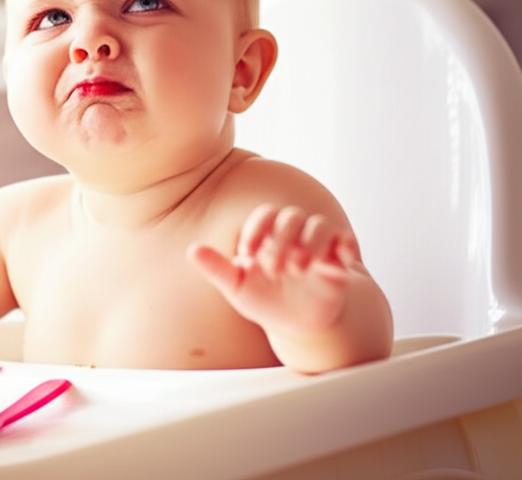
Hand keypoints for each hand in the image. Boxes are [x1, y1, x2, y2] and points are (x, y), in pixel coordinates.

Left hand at [187, 204, 361, 336]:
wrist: (298, 324)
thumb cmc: (265, 301)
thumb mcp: (237, 288)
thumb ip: (216, 268)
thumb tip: (192, 250)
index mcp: (268, 237)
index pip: (265, 215)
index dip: (258, 229)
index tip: (249, 253)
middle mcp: (293, 236)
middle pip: (292, 216)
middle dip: (282, 239)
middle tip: (274, 268)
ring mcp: (318, 247)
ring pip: (319, 224)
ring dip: (310, 242)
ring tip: (298, 269)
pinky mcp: (340, 261)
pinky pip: (348, 241)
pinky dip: (345, 246)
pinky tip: (335, 265)